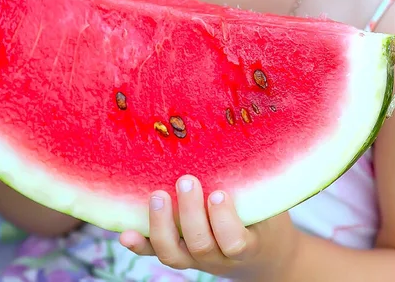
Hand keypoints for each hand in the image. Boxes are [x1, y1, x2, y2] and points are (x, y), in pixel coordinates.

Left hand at [119, 175, 299, 280]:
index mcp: (246, 245)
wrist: (261, 254)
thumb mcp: (268, 205)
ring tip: (157, 196)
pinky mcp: (177, 254)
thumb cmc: (265, 218)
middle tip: (186, 181)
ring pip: (172, 253)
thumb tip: (245, 137)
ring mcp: (194, 258)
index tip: (219, 193)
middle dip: (190, 214)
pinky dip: (139, 245)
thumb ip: (255, 186)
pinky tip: (126, 233)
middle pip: (200, 244)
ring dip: (161, 225)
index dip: (224, 220)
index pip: (234, 242)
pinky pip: (154, 253)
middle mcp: (217, 257)